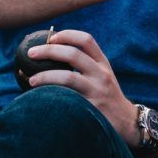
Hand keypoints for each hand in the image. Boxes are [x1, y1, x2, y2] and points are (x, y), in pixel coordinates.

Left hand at [24, 29, 138, 141]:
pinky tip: (40, 99)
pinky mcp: (91, 108)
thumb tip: (52, 55)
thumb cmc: (107, 97)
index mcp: (103, 63)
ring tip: (31, 80)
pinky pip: (68, 99)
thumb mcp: (103, 76)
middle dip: (48, 51)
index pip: (86, 40)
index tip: (50, 37)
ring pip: (68, 77)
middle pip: (73, 54)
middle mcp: (101, 74)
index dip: (67, 35)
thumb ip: (86, 66)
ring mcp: (97, 91)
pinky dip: (51, 96)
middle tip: (31, 53)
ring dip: (46, 76)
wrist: (127, 122)